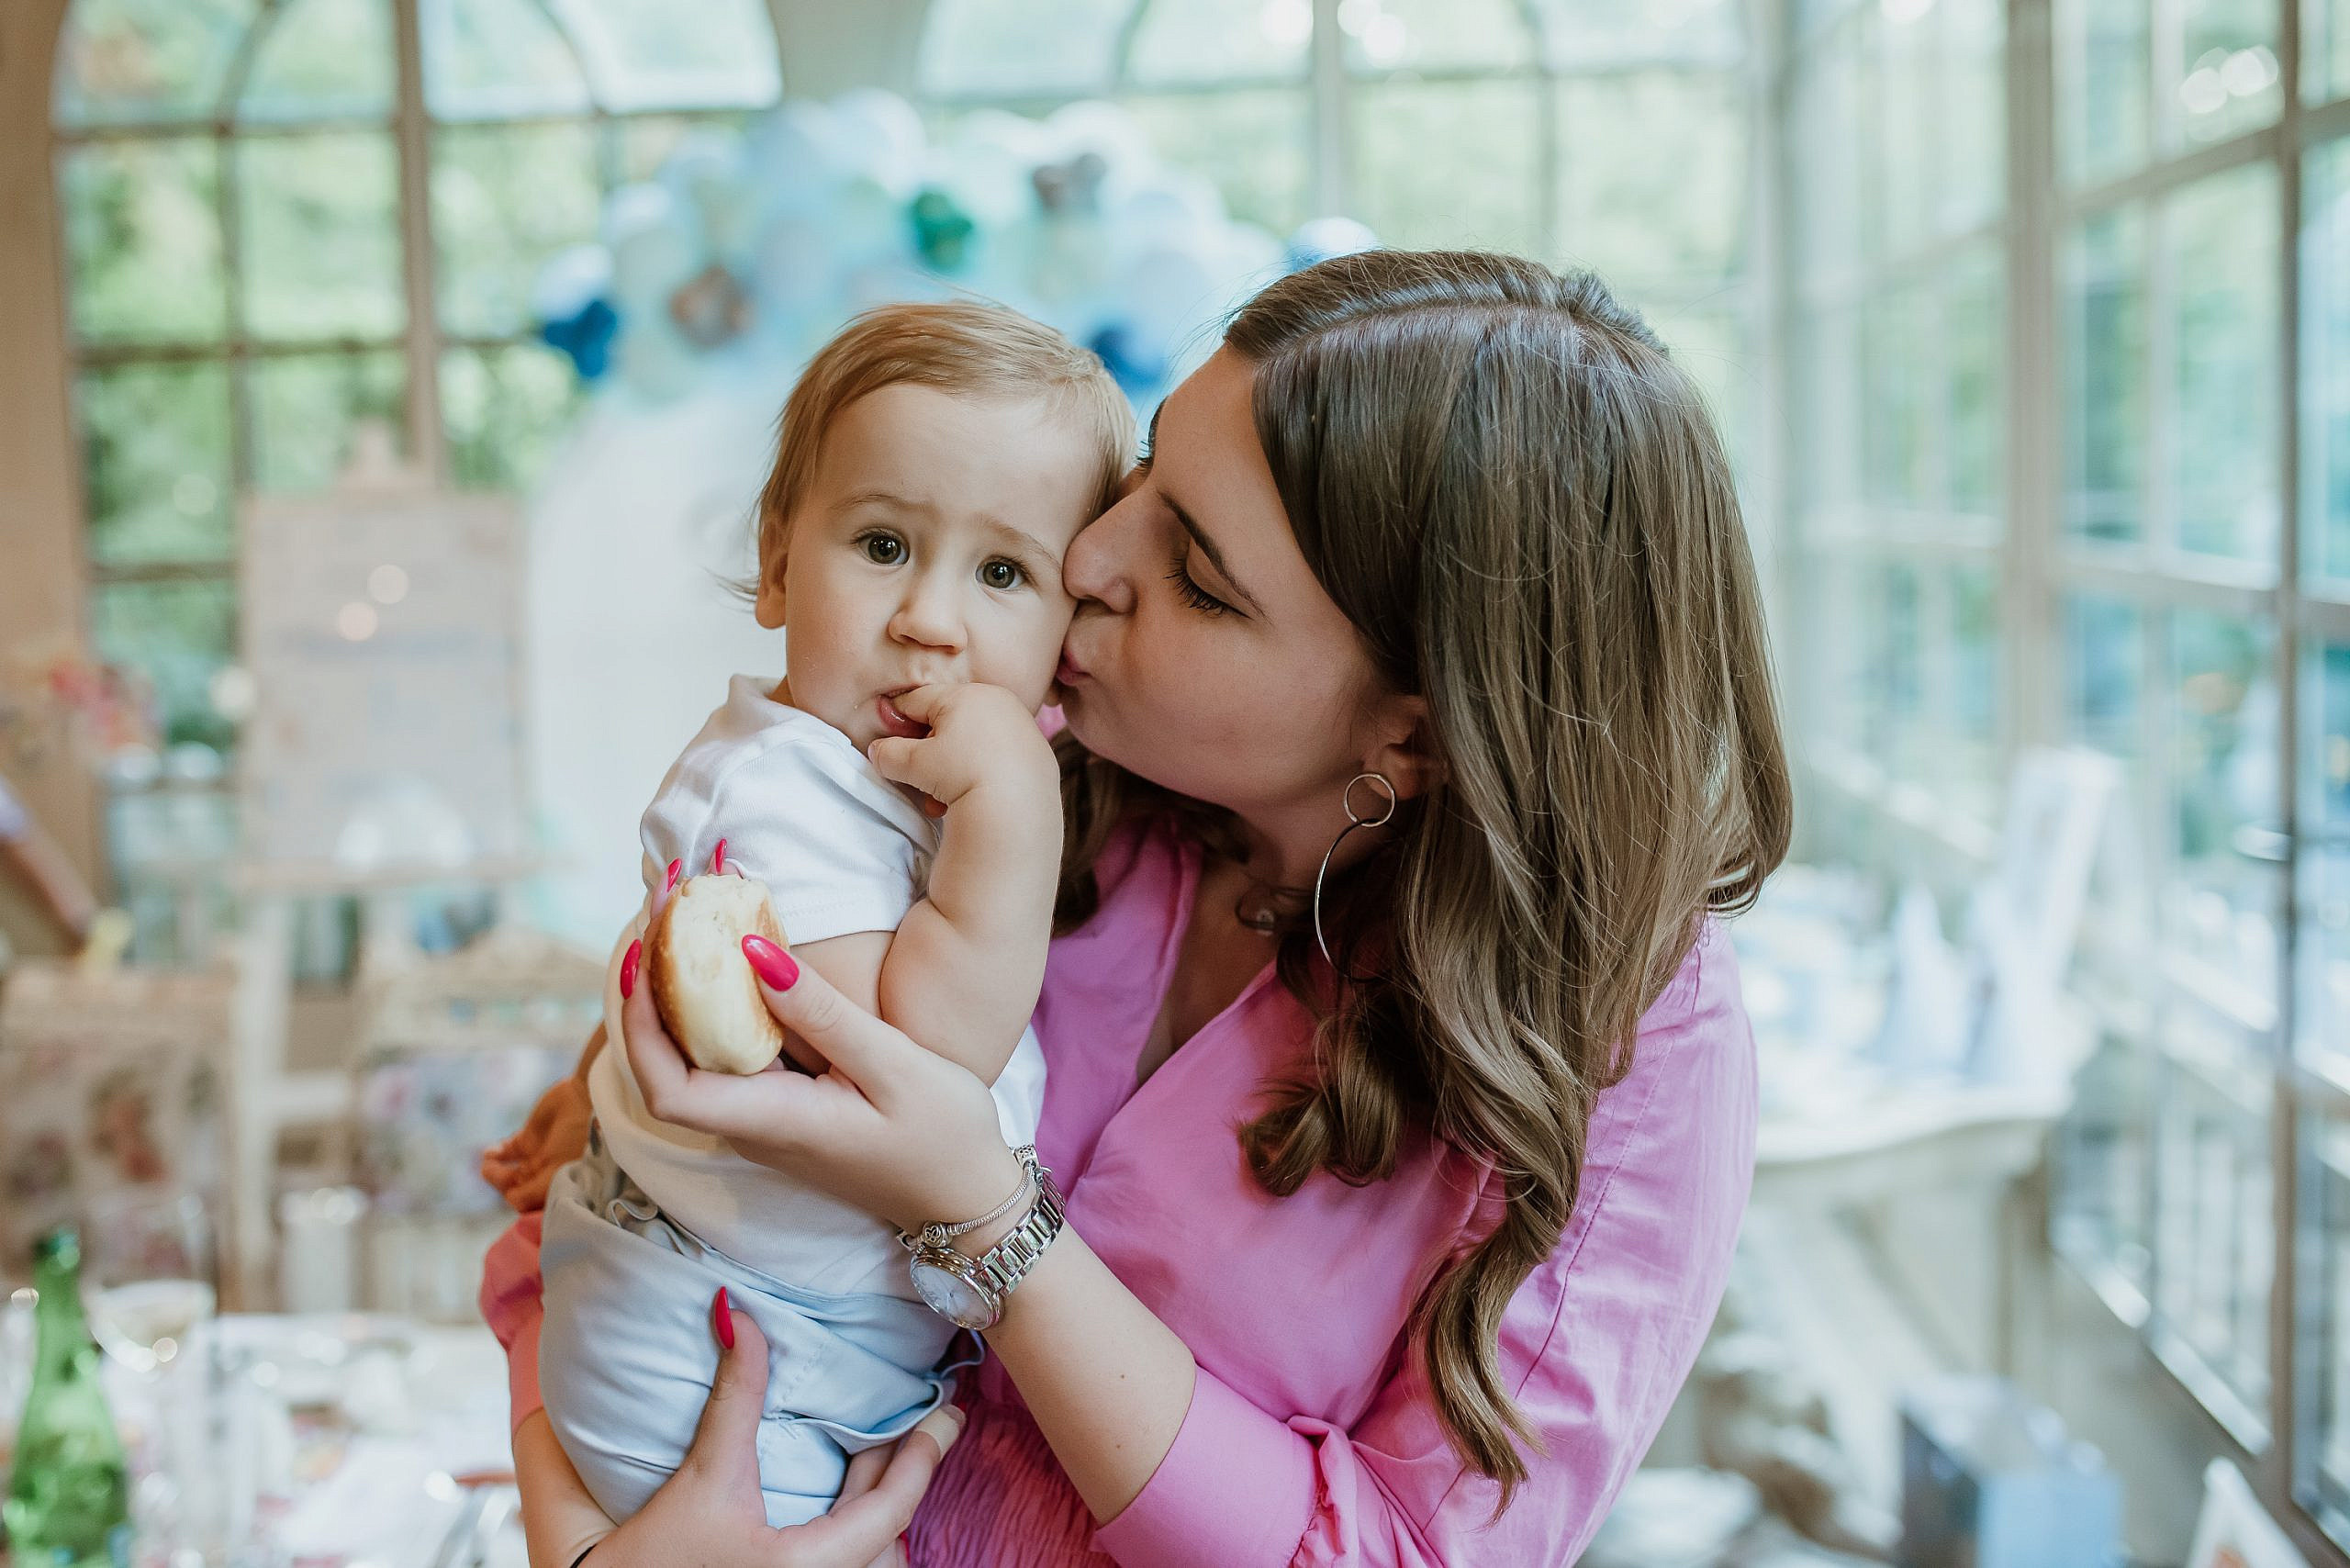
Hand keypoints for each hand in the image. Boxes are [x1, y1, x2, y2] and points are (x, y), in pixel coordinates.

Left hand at [482, 1072, 594, 1212]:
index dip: (520, 1203)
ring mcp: (537, 1158)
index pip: (534, 1205)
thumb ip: (533, 1191)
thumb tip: (511, 1200)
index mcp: (560, 1187)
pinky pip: (505, 1153)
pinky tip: (491, 1153)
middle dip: (504, 1186)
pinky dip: (494, 1155)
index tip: (512, 1195)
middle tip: (497, 1175)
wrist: (585, 1100)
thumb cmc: (579, 1139)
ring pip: (508, 1174)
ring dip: (494, 1172)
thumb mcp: (558, 1171)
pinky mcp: (527, 1139)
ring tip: (489, 1165)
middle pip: (517, 1191)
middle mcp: (547, 1176)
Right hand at [579, 1297, 961, 1567]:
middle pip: (892, 1539)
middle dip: (907, 1481)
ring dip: (878, 1512)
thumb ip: (730, 1398)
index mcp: (805, 1566)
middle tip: (927, 1424)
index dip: (925, 1458)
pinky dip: (853, 1536)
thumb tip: (734, 1314)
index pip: (891, 1509)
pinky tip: (838, 1507)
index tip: (948, 1415)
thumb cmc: (640, 1567)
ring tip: (883, 1461)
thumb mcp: (700, 1478)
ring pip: (871, 1560)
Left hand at [615, 913, 1022, 1235]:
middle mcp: (752, 1129)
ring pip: (690, 1059)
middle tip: (664, 902)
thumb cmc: (942, 1133)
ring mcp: (762, 1124)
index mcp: (773, 1123)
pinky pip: (723, 1058)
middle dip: (651, 985)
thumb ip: (821, 1014)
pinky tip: (729, 959)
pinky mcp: (779, 1112)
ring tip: (685, 916)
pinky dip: (711, 1005)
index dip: (641, 1020)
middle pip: (665, 1065)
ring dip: (677, 991)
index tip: (648, 950)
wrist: (966, 1196)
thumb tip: (752, 953)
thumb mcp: (894, 1064)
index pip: (667, 1087)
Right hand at [869, 682, 1057, 824]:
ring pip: (972, 742)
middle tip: (917, 778)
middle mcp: (998, 701)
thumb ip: (889, 753)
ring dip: (951, 769)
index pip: (918, 700)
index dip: (896, 719)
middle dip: (928, 751)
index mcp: (965, 695)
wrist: (1018, 807)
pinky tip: (972, 798)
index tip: (886, 739)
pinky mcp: (1038, 752)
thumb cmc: (961, 775)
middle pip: (948, 720)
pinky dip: (980, 773)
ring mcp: (1022, 725)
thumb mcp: (914, 765)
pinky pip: (998, 756)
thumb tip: (878, 751)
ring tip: (940, 799)